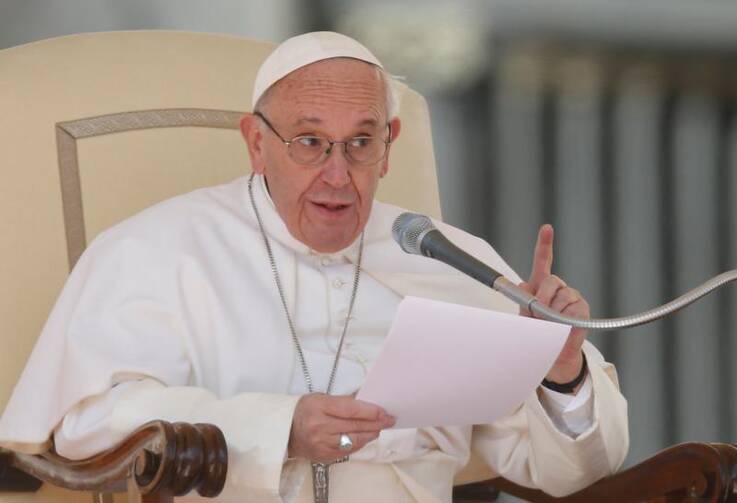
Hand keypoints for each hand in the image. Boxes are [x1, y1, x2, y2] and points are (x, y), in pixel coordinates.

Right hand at [289, 394, 394, 462]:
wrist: (284, 431)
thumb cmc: (304, 410)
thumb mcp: (321, 398)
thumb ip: (344, 401)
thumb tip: (367, 402)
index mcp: (319, 407)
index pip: (351, 410)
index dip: (370, 411)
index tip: (384, 411)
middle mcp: (320, 426)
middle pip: (355, 426)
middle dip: (376, 423)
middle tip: (388, 420)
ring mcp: (321, 444)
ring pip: (354, 440)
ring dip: (370, 434)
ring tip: (378, 429)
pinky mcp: (324, 456)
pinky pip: (347, 451)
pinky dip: (358, 443)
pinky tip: (365, 437)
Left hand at [518, 224, 589, 386]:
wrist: (553, 354)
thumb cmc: (537, 333)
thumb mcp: (525, 316)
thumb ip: (523, 300)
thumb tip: (522, 285)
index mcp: (542, 285)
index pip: (543, 261)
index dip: (545, 244)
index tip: (547, 228)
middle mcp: (558, 288)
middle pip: (551, 281)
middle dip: (542, 297)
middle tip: (538, 313)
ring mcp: (572, 297)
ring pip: (561, 297)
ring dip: (552, 313)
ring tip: (550, 325)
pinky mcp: (582, 308)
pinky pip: (571, 308)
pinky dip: (564, 319)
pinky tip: (564, 326)